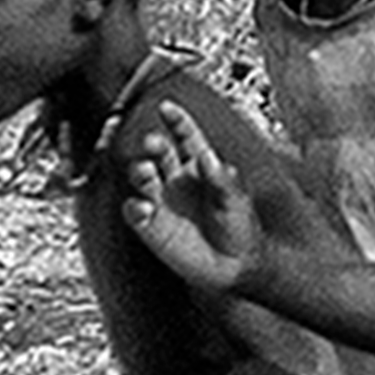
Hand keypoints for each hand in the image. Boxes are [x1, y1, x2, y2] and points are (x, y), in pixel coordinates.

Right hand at [115, 99, 289, 294]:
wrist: (235, 267)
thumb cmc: (240, 230)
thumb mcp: (237, 202)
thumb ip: (223, 180)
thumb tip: (208, 157)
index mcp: (199, 166)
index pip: (184, 137)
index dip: (176, 120)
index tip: (166, 107)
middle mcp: (176, 179)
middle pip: (159, 153)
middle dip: (154, 144)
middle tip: (154, 142)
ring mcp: (161, 201)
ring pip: (142, 177)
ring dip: (141, 171)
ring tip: (145, 172)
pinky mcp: (151, 226)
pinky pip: (135, 212)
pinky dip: (135, 208)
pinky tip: (144, 208)